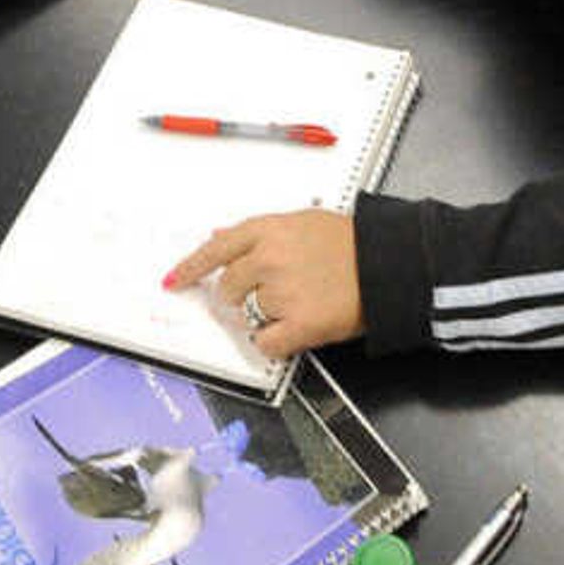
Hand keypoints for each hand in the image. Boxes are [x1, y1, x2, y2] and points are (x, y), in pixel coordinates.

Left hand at [167, 209, 361, 358]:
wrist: (388, 264)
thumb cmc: (351, 242)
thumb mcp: (302, 221)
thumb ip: (258, 232)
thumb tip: (221, 236)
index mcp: (268, 230)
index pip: (215, 250)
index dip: (191, 268)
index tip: (175, 280)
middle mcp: (268, 260)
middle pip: (228, 289)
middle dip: (241, 296)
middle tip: (268, 293)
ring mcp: (281, 293)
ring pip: (248, 316)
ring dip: (265, 314)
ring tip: (298, 301)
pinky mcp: (297, 325)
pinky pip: (266, 342)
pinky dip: (276, 340)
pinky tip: (295, 326)